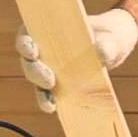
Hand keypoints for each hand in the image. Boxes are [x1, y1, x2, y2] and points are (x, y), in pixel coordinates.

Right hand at [15, 7, 137, 111]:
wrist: (113, 48)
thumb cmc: (108, 36)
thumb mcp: (110, 38)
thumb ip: (106, 45)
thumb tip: (101, 53)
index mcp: (48, 29)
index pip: (26, 34)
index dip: (24, 43)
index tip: (33, 51)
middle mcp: (43, 48)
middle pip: (28, 60)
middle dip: (35, 71)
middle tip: (50, 80)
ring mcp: (48, 67)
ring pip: (35, 78)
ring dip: (39, 88)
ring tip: (50, 98)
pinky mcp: (56, 83)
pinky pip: (46, 93)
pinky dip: (46, 100)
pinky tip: (52, 107)